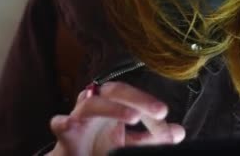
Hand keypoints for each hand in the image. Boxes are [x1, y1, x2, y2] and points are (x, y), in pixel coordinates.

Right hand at [47, 81, 185, 155]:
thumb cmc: (101, 148)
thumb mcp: (133, 144)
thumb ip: (154, 138)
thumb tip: (179, 132)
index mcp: (112, 105)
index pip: (134, 98)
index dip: (151, 107)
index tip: (167, 124)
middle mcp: (95, 106)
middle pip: (115, 91)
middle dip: (138, 98)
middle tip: (160, 111)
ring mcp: (78, 119)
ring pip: (91, 103)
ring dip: (113, 108)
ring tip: (133, 117)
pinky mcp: (65, 136)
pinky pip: (61, 124)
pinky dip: (64, 124)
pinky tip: (71, 124)